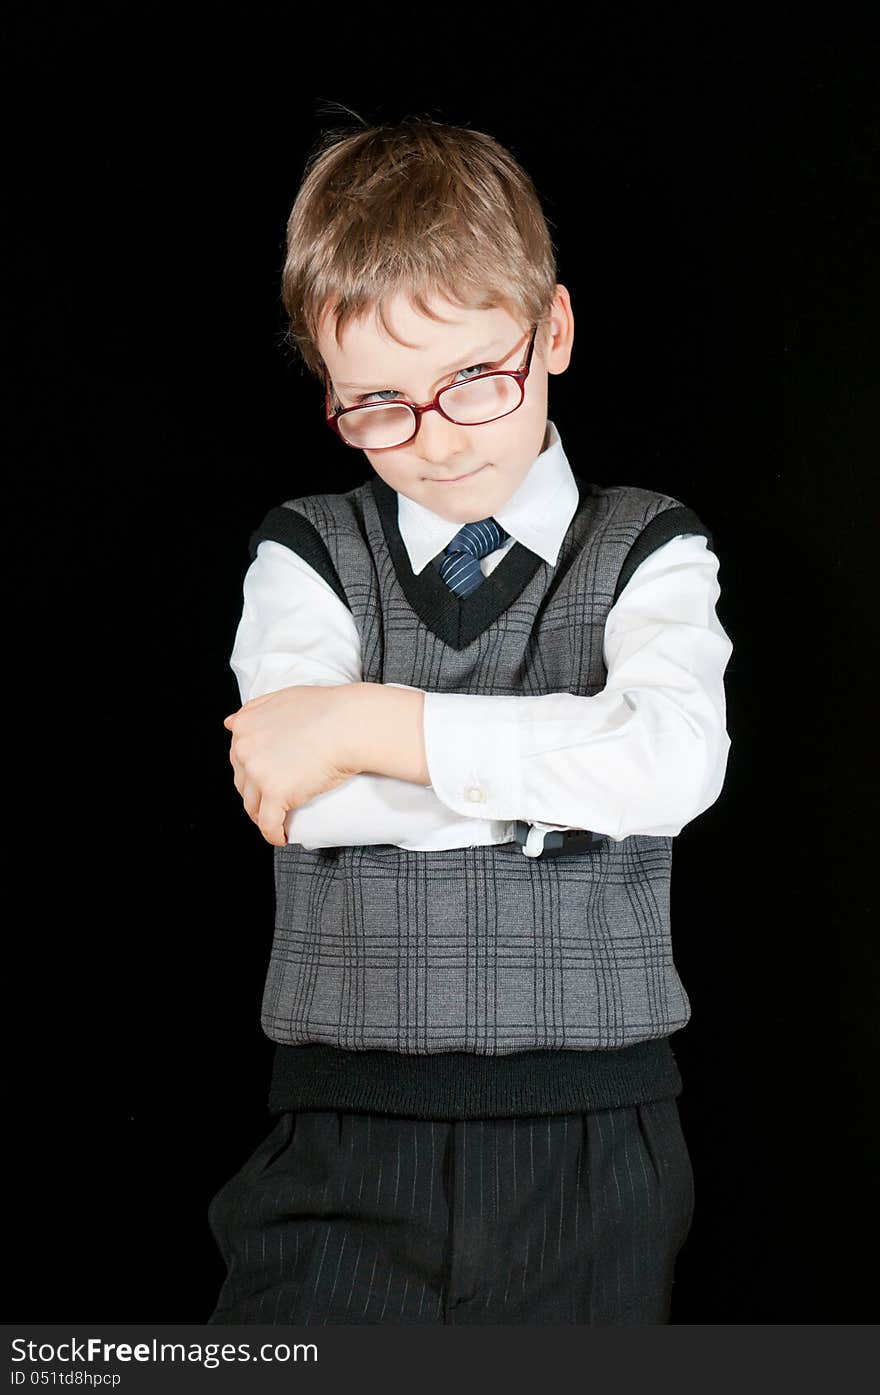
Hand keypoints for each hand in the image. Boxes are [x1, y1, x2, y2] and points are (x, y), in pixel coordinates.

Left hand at [223, 684, 361, 847]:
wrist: (350, 724)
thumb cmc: (327, 709)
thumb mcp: (284, 697)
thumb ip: (256, 709)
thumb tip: (230, 723)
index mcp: (245, 725)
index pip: (238, 756)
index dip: (250, 771)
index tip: (264, 779)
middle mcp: (245, 748)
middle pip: (243, 782)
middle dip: (255, 793)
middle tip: (274, 799)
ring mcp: (258, 772)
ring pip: (253, 805)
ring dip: (262, 815)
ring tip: (278, 819)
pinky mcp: (276, 793)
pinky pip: (268, 823)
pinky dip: (273, 834)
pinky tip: (281, 838)